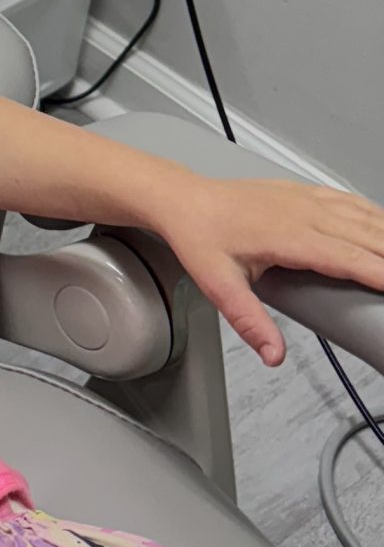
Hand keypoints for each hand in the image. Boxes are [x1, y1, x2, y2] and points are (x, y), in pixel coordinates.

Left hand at [152, 173, 383, 366]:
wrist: (182, 198)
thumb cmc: (200, 236)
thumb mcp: (218, 285)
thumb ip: (249, 322)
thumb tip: (273, 354)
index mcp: (288, 236)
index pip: (349, 257)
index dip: (381, 273)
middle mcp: (303, 213)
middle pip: (367, 236)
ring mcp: (305, 200)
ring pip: (363, 215)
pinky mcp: (303, 193)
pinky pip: (349, 201)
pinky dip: (374, 214)